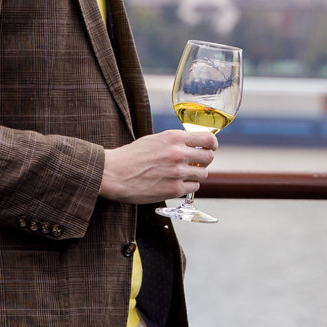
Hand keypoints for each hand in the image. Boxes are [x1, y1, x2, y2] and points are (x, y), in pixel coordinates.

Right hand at [98, 127, 217, 202]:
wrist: (114, 173)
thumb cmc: (131, 156)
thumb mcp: (155, 140)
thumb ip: (175, 141)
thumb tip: (193, 145)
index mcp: (174, 137)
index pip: (208, 139)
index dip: (211, 145)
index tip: (209, 148)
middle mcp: (178, 153)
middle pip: (209, 157)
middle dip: (204, 161)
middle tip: (196, 163)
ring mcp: (177, 172)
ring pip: (203, 174)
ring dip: (196, 174)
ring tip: (183, 174)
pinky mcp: (174, 189)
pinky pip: (193, 187)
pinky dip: (188, 186)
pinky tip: (177, 183)